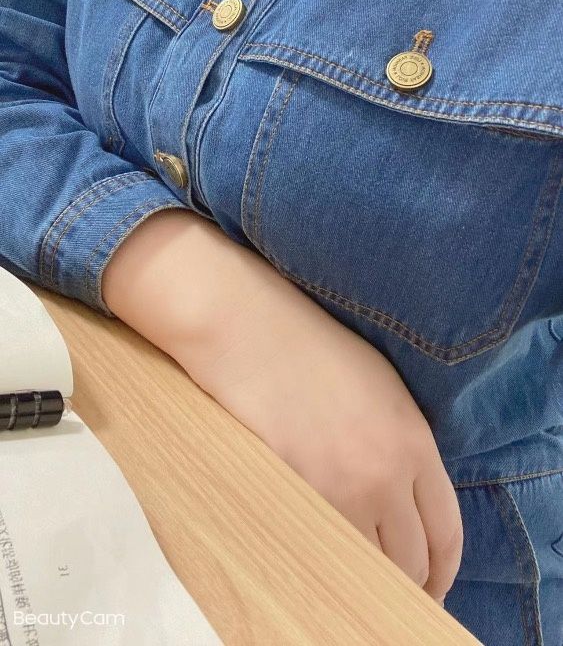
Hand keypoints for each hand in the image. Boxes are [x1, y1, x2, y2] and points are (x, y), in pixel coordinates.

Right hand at [102, 210, 462, 602]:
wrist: (248, 330)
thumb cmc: (311, 345)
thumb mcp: (382, 386)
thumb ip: (405, 443)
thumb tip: (408, 499)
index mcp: (414, 441)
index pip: (447, 533)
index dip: (442, 570)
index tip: (432, 583)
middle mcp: (384, 474)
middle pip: (411, 561)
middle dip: (408, 583)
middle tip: (394, 590)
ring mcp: (335, 489)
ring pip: (365, 566)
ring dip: (364, 577)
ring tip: (355, 577)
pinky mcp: (290, 496)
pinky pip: (319, 550)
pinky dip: (324, 563)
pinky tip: (318, 557)